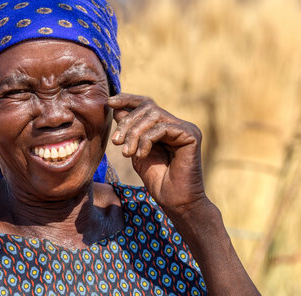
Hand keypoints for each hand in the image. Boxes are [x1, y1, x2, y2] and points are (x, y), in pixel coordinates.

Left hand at [108, 93, 206, 214]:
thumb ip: (129, 130)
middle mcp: (177, 124)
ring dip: (134, 133)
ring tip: (127, 152)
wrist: (175, 201)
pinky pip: (162, 128)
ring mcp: (185, 128)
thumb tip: (115, 108)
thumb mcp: (136, 150)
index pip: (146, 104)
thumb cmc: (157, 180)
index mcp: (165, 126)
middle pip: (147, 107)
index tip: (109, 102)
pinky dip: (147, 140)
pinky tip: (140, 155)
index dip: (127, 99)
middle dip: (127, 122)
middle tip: (116, 142)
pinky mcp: (191, 135)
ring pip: (153, 115)